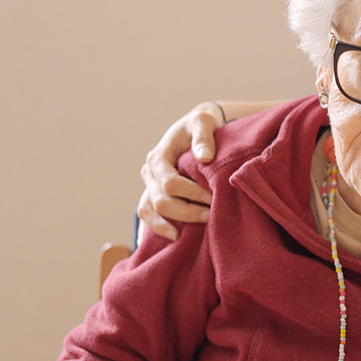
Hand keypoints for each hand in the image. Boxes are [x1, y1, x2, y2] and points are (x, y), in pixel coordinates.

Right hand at [137, 102, 223, 239]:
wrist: (195, 127)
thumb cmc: (200, 125)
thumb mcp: (203, 122)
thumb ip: (203, 137)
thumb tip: (204, 157)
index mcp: (159, 156)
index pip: (170, 183)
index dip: (191, 193)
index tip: (213, 198)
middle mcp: (150, 172)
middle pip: (160, 201)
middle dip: (186, 212)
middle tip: (210, 216)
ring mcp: (149, 184)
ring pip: (149, 211)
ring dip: (169, 224)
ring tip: (188, 232)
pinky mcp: (153, 193)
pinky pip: (148, 215)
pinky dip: (157, 227)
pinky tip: (173, 237)